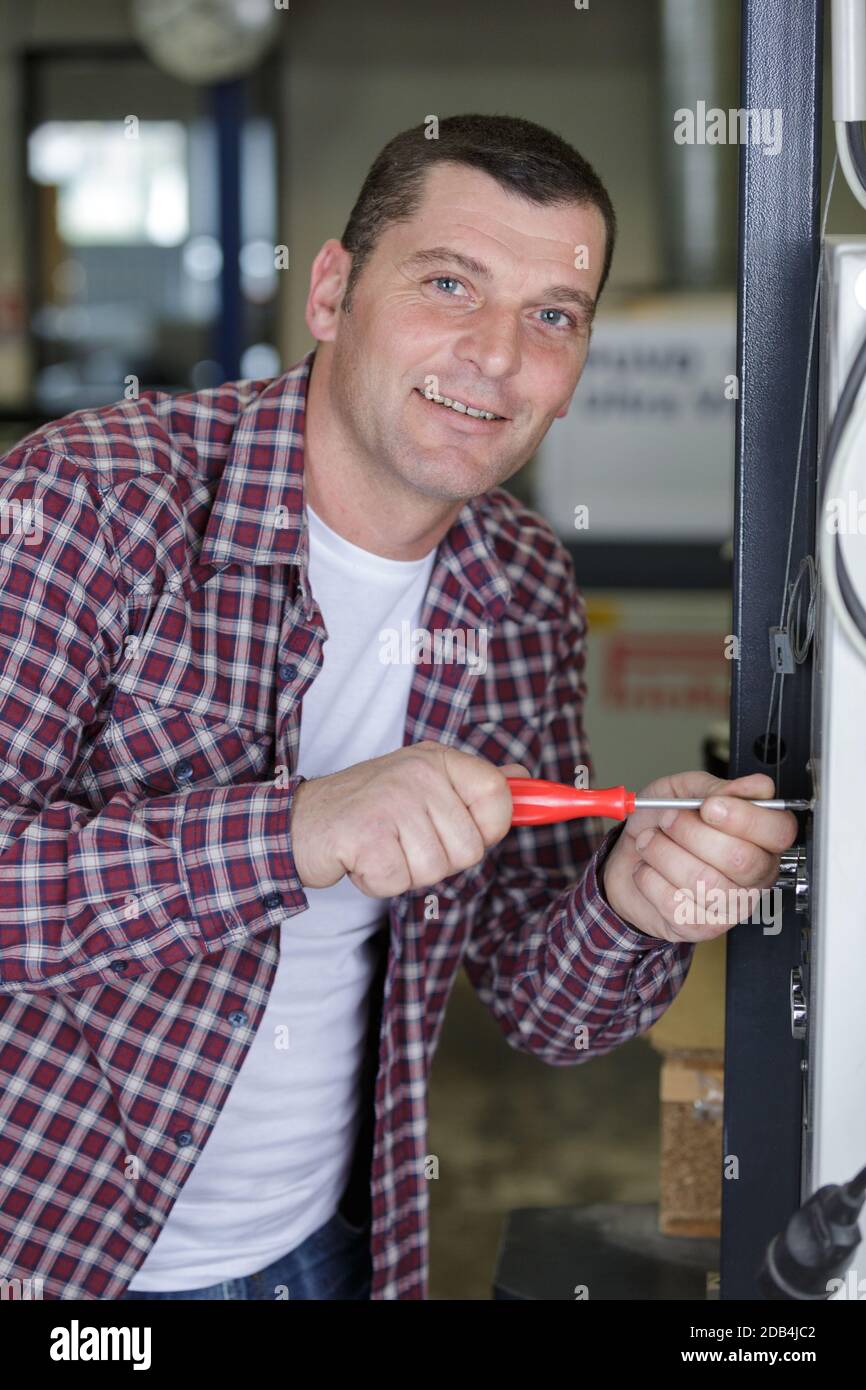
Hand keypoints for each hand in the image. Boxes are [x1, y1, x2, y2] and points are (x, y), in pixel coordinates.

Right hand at [290, 739, 529, 896]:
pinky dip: (377, 882)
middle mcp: (417, 773)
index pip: (498, 796)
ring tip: (380, 848)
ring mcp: (391, 801)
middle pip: (469, 848)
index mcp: (436, 760)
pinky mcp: (366, 835)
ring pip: (435, 870)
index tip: (458, 830)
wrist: (297, 822)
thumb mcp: (422, 786)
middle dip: (438, 860)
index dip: (488, 828)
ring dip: (405, 873)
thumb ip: (472, 786)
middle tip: (401, 841)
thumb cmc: (366, 810)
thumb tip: (523, 778)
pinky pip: (398, 882)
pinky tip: (360, 859)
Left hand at [600, 770, 798, 942]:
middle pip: (741, 859)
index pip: (778, 832)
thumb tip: (756, 786)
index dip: (745, 818)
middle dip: (693, 833)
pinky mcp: (702, 926)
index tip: (710, 806)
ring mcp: (731, 905)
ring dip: (663, 854)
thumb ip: (717, 787)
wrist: (628, 858)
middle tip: (668, 820)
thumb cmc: (662, 824)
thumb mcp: (683, 792)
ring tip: (649, 841)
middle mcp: (754, 875)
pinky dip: (649, 879)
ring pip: (704, 882)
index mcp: (761, 838)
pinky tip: (648, 869)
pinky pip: (675, 903)